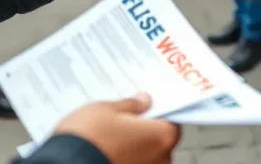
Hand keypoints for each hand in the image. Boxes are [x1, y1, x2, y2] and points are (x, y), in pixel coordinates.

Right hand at [55, 93, 179, 163]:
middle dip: (145, 132)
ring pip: (144, 157)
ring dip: (134, 148)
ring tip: (110, 137)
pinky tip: (106, 151)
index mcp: (161, 137)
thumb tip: (143, 102)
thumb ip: (130, 106)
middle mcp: (159, 161)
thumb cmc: (88, 138)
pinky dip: (123, 159)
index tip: (148, 108)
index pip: (172, 123)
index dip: (159, 114)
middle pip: (159, 142)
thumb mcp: (107, 109)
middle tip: (124, 120)